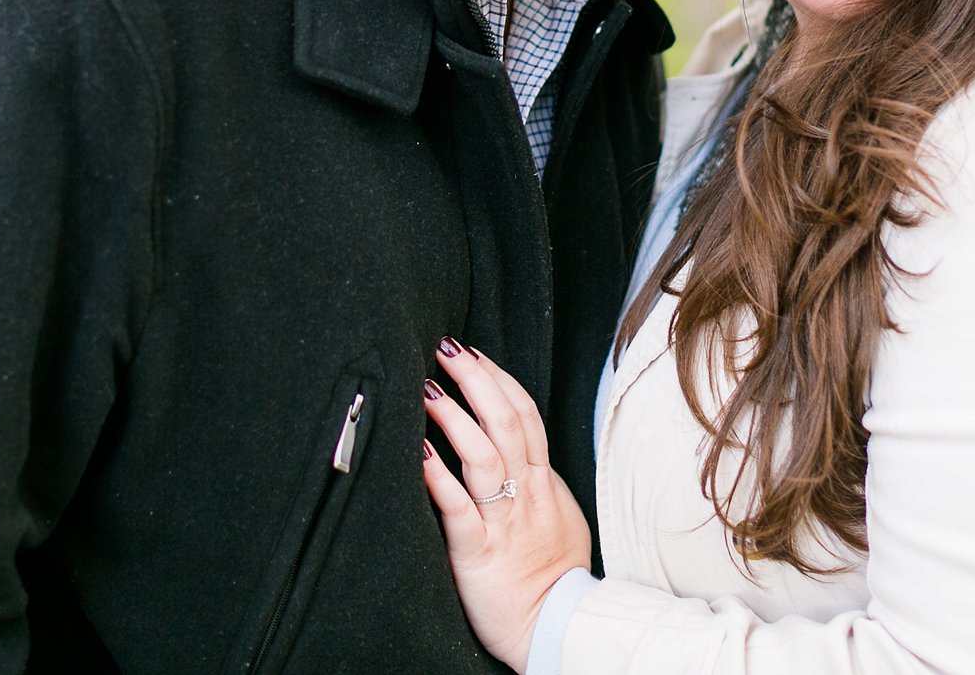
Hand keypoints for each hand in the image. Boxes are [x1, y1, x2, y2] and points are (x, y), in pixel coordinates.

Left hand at [421, 339, 591, 674]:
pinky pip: (457, 507)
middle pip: (506, 422)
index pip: (525, 415)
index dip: (499, 379)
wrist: (554, 627)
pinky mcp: (477, 552)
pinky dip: (437, 474)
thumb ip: (536, 480)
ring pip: (483, 456)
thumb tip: (518, 449)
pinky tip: (418, 449)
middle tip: (446, 348)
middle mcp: (525, 494)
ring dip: (453, 417)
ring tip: (426, 387)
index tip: (473, 353)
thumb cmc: (552, 574)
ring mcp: (502, 522)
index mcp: (542, 482)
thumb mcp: (556, 514)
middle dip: (476, 380)